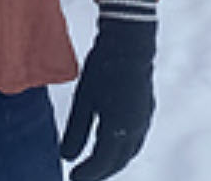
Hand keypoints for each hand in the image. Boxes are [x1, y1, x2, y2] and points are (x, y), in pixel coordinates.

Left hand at [59, 0, 157, 180]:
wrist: (130, 43)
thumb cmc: (103, 68)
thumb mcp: (84, 99)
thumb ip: (76, 131)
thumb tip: (65, 158)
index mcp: (118, 128)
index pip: (102, 162)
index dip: (87, 174)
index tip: (72, 179)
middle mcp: (135, 130)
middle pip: (117, 161)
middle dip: (100, 172)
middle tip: (82, 177)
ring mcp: (143, 121)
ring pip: (128, 152)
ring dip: (112, 162)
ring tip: (95, 167)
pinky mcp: (146, 112)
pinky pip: (134, 140)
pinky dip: (121, 149)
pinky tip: (111, 146)